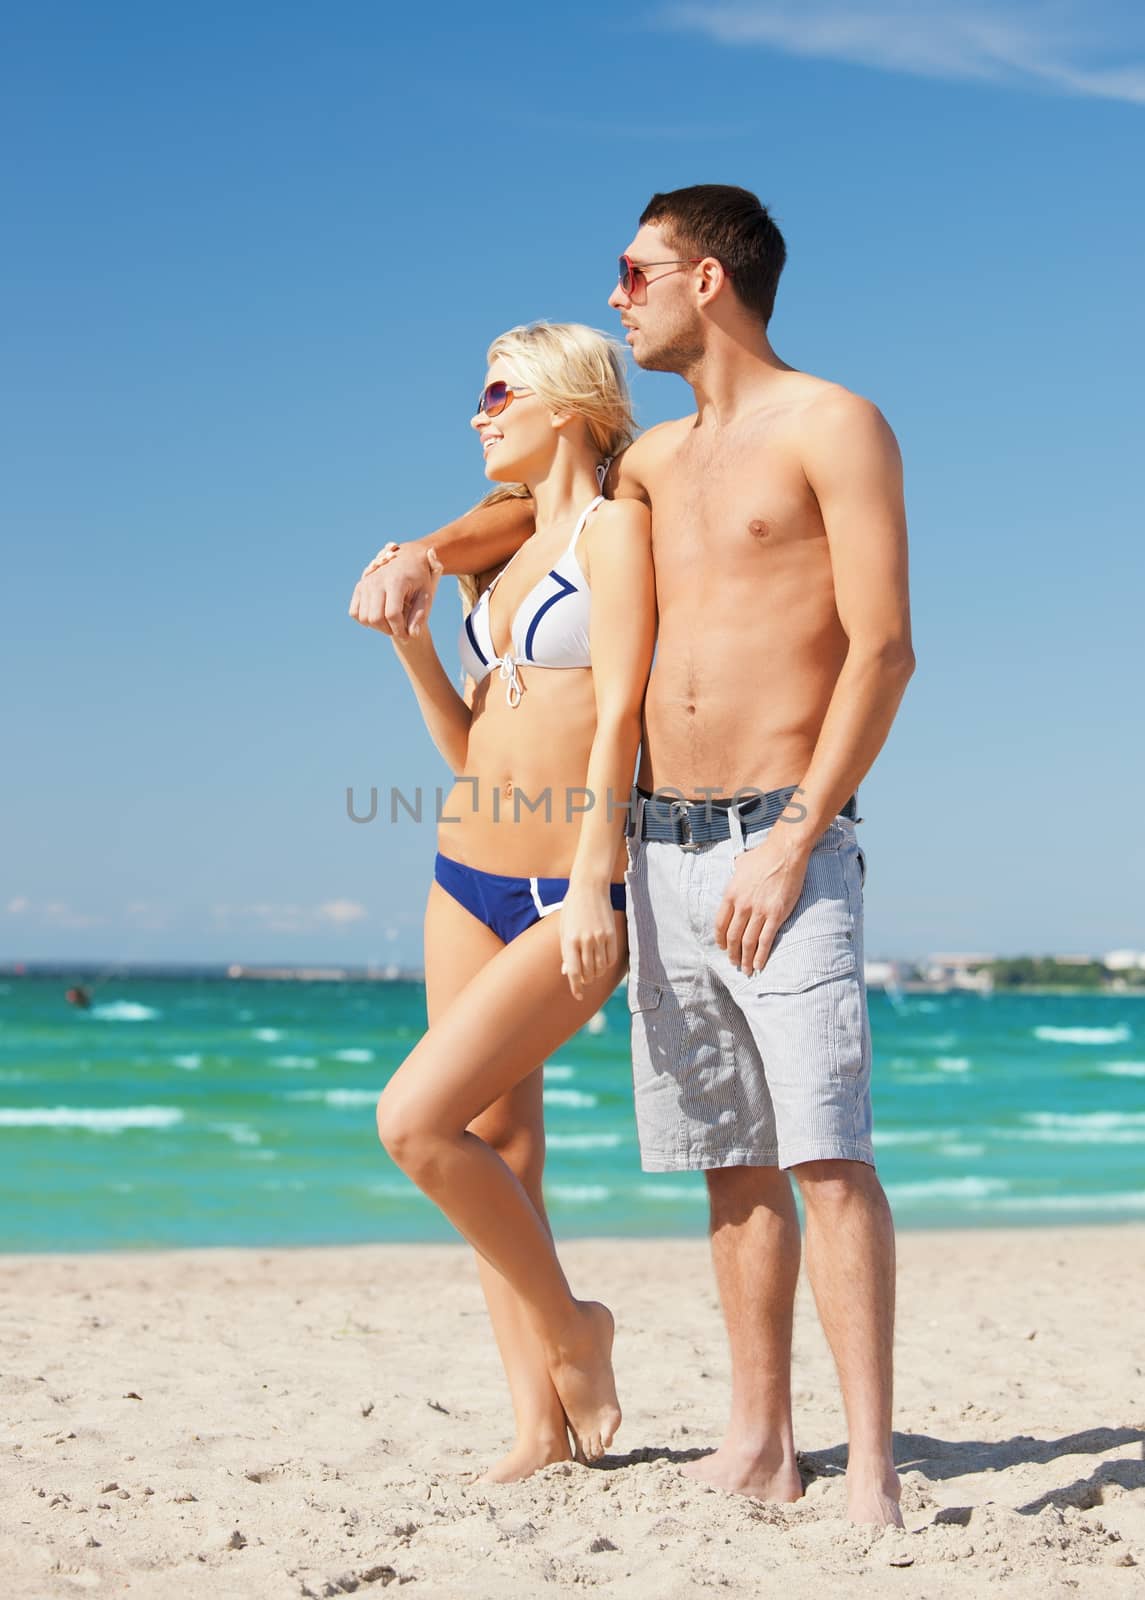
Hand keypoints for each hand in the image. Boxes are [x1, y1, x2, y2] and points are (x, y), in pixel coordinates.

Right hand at [349, 544, 440, 638]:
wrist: (408, 558)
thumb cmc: (420, 579)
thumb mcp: (426, 595)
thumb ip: (420, 615)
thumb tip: (413, 635)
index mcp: (395, 582)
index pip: (392, 614)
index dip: (400, 630)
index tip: (408, 635)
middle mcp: (377, 581)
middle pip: (376, 618)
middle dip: (389, 630)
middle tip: (399, 630)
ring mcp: (366, 583)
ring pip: (364, 618)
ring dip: (378, 627)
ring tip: (391, 623)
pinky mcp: (359, 587)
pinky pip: (355, 613)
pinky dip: (365, 619)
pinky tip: (380, 617)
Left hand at [559, 882, 619, 1001]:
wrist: (589, 888)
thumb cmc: (572, 909)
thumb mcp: (563, 929)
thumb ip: (566, 952)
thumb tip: (567, 972)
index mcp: (569, 940)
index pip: (573, 972)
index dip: (576, 987)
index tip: (578, 996)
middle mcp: (584, 941)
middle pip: (588, 972)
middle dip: (586, 981)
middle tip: (584, 982)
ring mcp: (599, 937)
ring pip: (601, 967)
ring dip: (596, 974)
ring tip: (592, 973)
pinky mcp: (611, 933)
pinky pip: (611, 957)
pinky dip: (607, 965)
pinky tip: (602, 963)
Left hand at [714, 835, 809, 975]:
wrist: (784, 853)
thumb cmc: (764, 856)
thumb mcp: (741, 864)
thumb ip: (735, 874)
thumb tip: (735, 870)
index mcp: (731, 894)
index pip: (720, 923)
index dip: (720, 939)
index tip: (722, 947)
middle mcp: (742, 905)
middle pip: (733, 936)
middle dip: (732, 953)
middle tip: (733, 962)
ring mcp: (758, 912)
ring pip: (747, 942)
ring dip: (744, 958)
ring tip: (744, 969)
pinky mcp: (776, 915)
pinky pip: (765, 940)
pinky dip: (761, 955)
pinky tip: (758, 965)